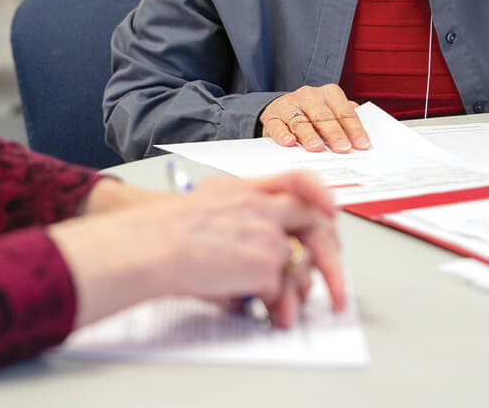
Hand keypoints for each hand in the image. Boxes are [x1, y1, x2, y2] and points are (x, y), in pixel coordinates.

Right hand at [48, 171, 344, 329]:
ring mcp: (267, 235)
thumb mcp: (209, 200)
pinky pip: (279, 291)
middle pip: (313, 224)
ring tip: (284, 309)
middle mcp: (263, 207)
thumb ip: (243, 212)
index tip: (331, 212)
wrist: (152, 244)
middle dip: (329, 257)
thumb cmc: (167, 229)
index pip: (298, 179)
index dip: (319, 194)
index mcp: (248, 188)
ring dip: (294, 290)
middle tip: (336, 284)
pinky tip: (254, 307)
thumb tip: (263, 246)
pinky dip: (270, 304)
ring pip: (296, 265)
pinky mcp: (265, 266)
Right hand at [259, 84, 369, 152]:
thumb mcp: (332, 111)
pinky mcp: (273, 117)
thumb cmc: (313, 114)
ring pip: (301, 121)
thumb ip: (346, 121)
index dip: (354, 129)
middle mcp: (309, 96)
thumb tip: (363, 140)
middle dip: (335, 133)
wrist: (281, 109)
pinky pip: (277, 126)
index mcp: (330, 94)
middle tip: (343, 149)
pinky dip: (282, 134)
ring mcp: (289, 105)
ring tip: (317, 148)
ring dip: (309, 135)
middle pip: (324, 116)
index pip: (345, 112)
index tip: (362, 145)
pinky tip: (289, 142)